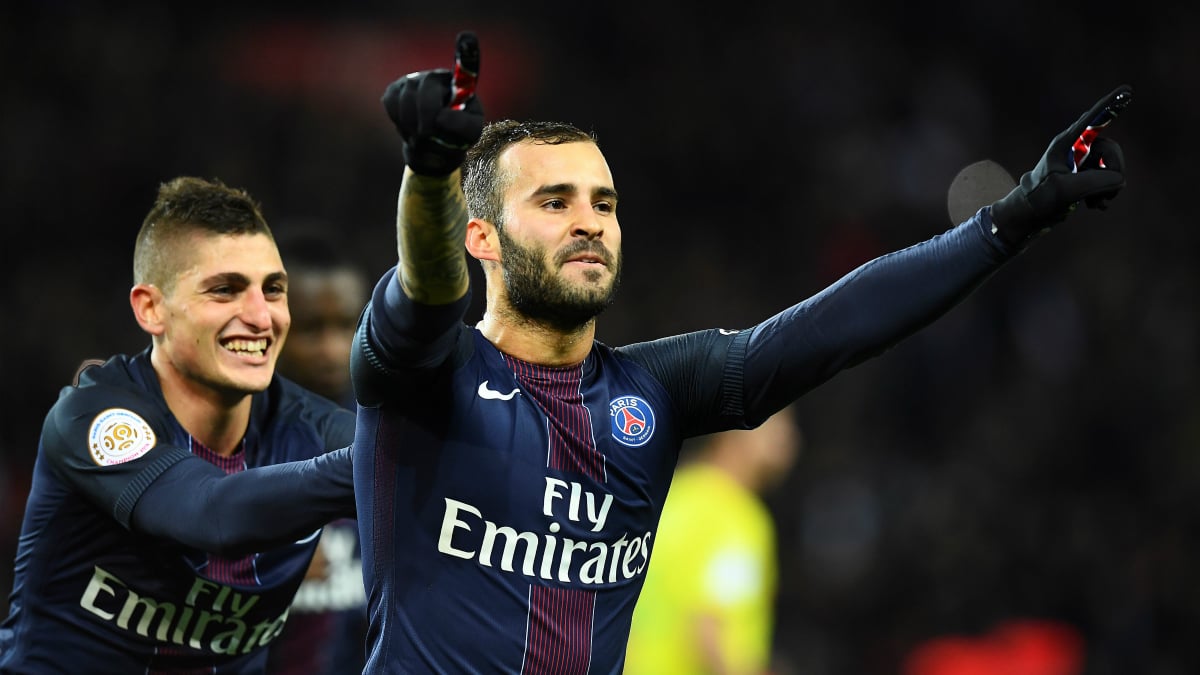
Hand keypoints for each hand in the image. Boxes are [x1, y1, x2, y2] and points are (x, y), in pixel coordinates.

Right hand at [382, 32, 483, 175]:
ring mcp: (412, 81)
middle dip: (425, 114)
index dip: (466, 48)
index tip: (467, 35)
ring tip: (422, 135)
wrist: (433, 147)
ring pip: (405, 98)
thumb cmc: (456, 137)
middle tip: (428, 134)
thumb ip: (462, 126)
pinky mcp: (394, 91)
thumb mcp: (469, 135)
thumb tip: (440, 117)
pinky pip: (391, 103)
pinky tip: (409, 128)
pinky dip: (399, 121)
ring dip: (412, 124)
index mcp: (458, 84)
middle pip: (426, 87)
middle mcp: (435, 77)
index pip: (465, 63)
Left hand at [989, 85, 1130, 246]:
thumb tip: (1118, 178)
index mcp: (1065, 144)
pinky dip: (1106, 192)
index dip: (1111, 106)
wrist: (1030, 214)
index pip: (1092, 121)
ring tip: (1095, 203)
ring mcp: (1083, 161)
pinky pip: (1109, 178)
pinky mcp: (1087, 174)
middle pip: (1110, 150)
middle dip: (1113, 172)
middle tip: (1104, 194)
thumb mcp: (1064, 191)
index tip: (1127, 90)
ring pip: (1112, 166)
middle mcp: (1076, 148)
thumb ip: (1093, 181)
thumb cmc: (1039, 198)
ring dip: (1108, 187)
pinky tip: (1096, 205)